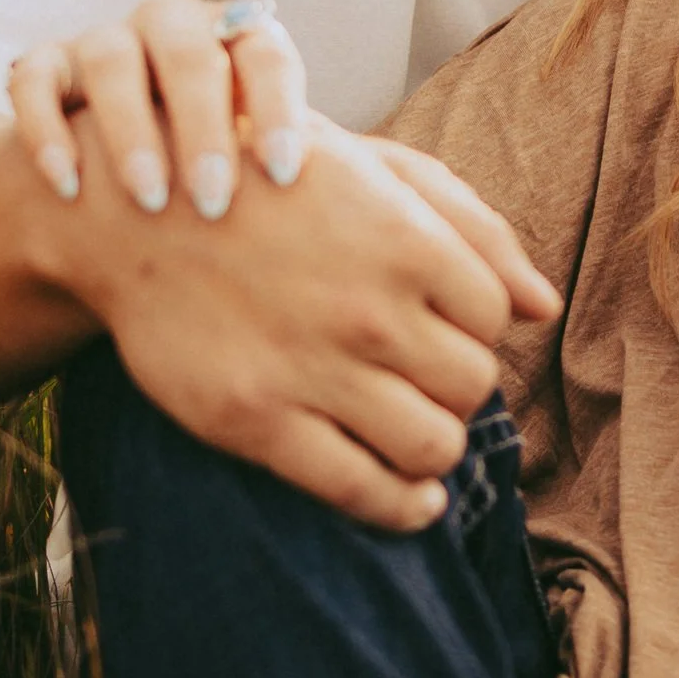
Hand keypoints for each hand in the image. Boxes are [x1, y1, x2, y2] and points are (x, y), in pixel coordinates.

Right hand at [10, 0, 308, 222]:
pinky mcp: (47, 64)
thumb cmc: (229, 167)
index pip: (264, 53)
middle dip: (201, 127)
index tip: (285, 174)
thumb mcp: (274, 159)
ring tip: (149, 201)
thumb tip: (398, 195)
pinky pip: (35, 80)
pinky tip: (69, 187)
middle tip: (214, 202)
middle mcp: (172, 26)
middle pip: (186, 51)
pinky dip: (47, 130)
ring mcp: (106, 40)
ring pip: (110, 59)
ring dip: (129, 131)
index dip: (277, 108)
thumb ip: (325, 166)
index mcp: (238, 39)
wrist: (136, 169)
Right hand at [66, 114, 560, 530]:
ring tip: (415, 433)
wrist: (134, 208)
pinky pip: (364, 490)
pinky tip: (411, 500)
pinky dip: (404, 508)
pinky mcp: (258, 421)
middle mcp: (370, 311)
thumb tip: (544, 307)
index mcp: (407, 242)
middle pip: (471, 386)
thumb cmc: (267, 182)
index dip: (473, 330)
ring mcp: (313, 370)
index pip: (493, 319)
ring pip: (434, 445)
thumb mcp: (372, 170)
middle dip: (456, 389)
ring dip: (436, 447)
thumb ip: (471, 227)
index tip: (440, 330)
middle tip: (422, 383)